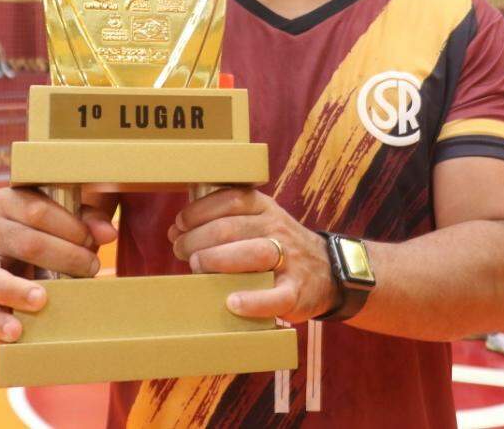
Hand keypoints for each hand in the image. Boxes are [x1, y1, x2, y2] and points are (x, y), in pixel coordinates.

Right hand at [0, 188, 116, 341]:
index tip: (93, 242)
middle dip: (64, 257)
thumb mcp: (66, 218)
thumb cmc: (49, 228)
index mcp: (9, 200)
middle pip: (27, 243)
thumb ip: (88, 220)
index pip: (38, 211)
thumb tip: (108, 233)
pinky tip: (16, 332)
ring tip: (42, 301)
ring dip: (19, 290)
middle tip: (91, 268)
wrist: (20, 250)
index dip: (70, 227)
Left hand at [168, 188, 339, 322]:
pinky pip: (275, 296)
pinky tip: (231, 303)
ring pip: (253, 253)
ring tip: (197, 267)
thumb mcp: (259, 220)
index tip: (179, 225)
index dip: (199, 211)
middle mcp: (277, 228)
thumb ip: (223, 221)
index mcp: (265, 208)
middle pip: (232, 227)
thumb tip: (177, 231)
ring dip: (218, 259)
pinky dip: (252, 301)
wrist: (326, 271)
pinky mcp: (296, 291)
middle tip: (180, 250)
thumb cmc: (277, 245)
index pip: (230, 200)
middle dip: (198, 238)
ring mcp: (289, 259)